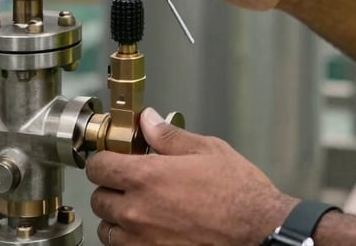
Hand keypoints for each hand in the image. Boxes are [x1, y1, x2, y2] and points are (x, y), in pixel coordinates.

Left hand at [87, 107, 295, 245]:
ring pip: (107, 228)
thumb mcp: (207, 149)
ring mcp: (142, 240)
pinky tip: (149, 226)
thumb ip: (169, 136)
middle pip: (99, 199)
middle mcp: (138, 212)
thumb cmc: (237, 191)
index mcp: (148, 177)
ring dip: (117, 216)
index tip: (114, 156)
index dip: (105, 158)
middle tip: (131, 179)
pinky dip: (129, 238)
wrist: (257, 229)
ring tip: (140, 205)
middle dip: (111, 186)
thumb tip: (148, 121)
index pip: (99, 166)